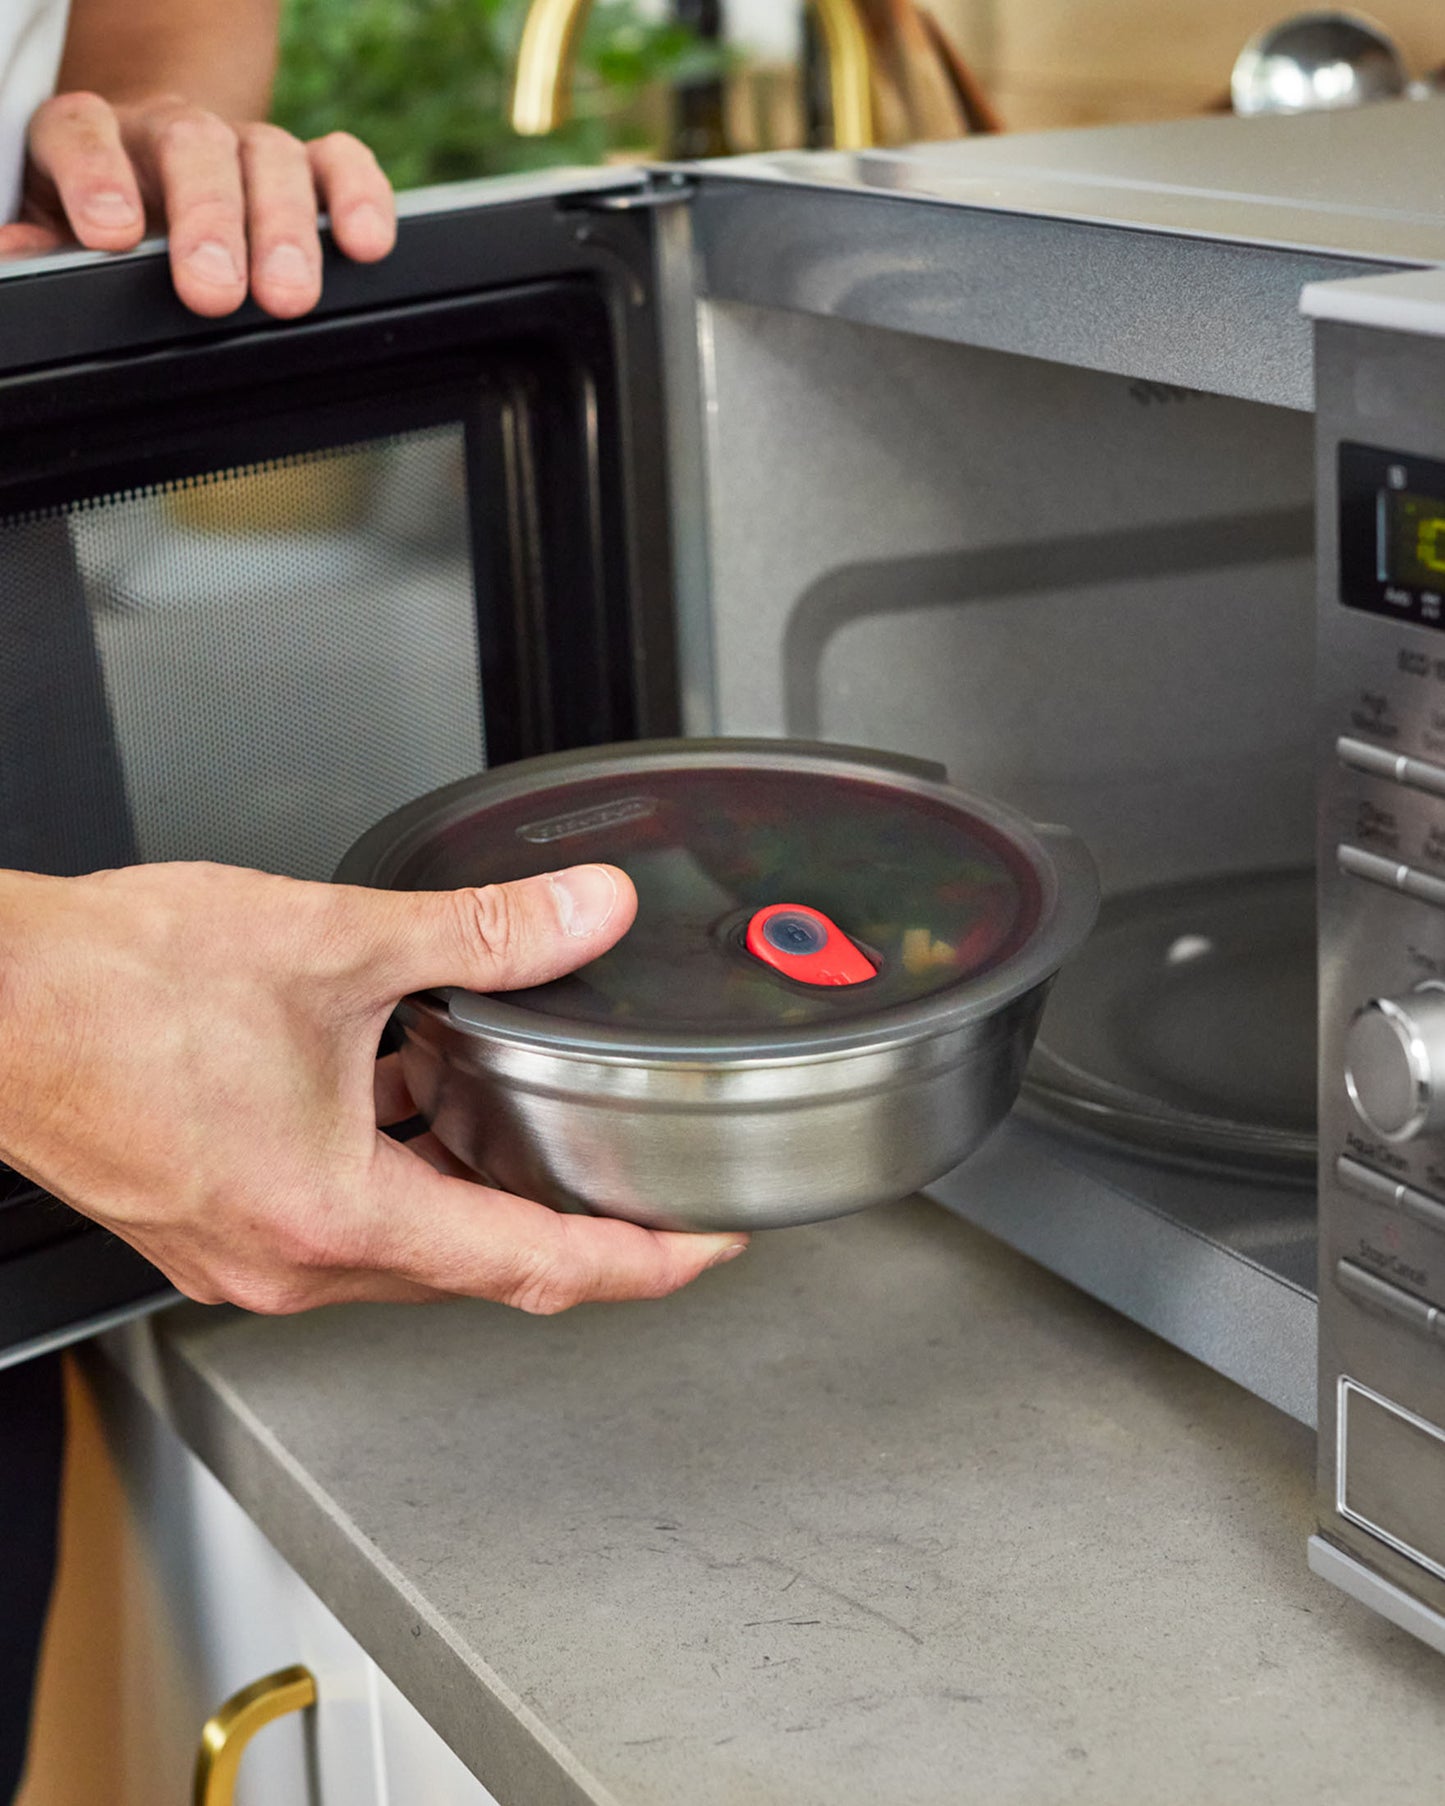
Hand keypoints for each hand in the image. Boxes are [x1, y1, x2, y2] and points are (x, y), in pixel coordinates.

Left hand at [0, 92, 395, 317]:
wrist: (155, 183)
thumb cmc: (99, 222)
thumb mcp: (51, 231)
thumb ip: (35, 244)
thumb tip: (12, 260)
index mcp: (92, 137)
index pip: (85, 133)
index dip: (98, 176)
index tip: (113, 234)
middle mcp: (169, 130)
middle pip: (192, 147)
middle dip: (208, 219)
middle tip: (214, 291)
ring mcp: (243, 146)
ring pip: (269, 157)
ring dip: (284, 229)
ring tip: (288, 297)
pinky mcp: (304, 168)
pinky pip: (338, 163)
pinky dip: (358, 196)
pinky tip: (367, 243)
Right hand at [0, 861, 746, 1314]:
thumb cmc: (111, 989)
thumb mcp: (335, 943)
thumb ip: (483, 933)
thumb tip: (584, 916)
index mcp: (335, 1215)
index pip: (537, 1268)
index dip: (642, 1261)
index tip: (705, 1249)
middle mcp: (292, 1260)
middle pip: (480, 1265)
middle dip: (569, 1224)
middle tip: (643, 1184)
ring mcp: (248, 1252)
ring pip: (410, 1240)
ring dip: (475, 1188)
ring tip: (533, 1122)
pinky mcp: (217, 1222)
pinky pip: (346, 1215)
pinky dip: (399, 1167)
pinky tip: (407, 1094)